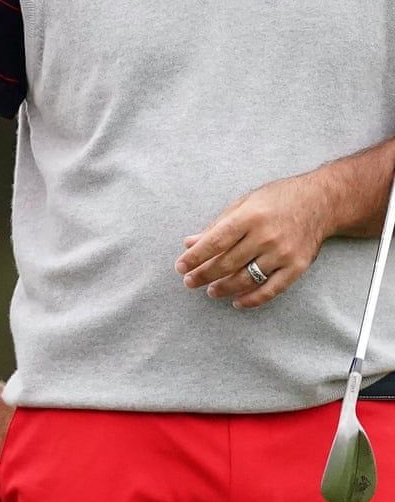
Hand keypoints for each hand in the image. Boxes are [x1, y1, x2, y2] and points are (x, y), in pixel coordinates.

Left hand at [175, 172, 329, 308]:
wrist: (321, 202)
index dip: (195, 257)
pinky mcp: (297, 267)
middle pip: (227, 263)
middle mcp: (266, 236)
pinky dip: (252, 299)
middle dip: (204, 275)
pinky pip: (271, 290)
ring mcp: (283, 253)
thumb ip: (216, 226)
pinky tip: (237, 302)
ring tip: (210, 290)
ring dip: (224, 288)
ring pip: (246, 279)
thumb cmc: (276, 199)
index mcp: (249, 217)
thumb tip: (189, 243)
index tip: (180, 267)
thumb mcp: (243, 204)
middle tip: (189, 282)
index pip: (215, 242)